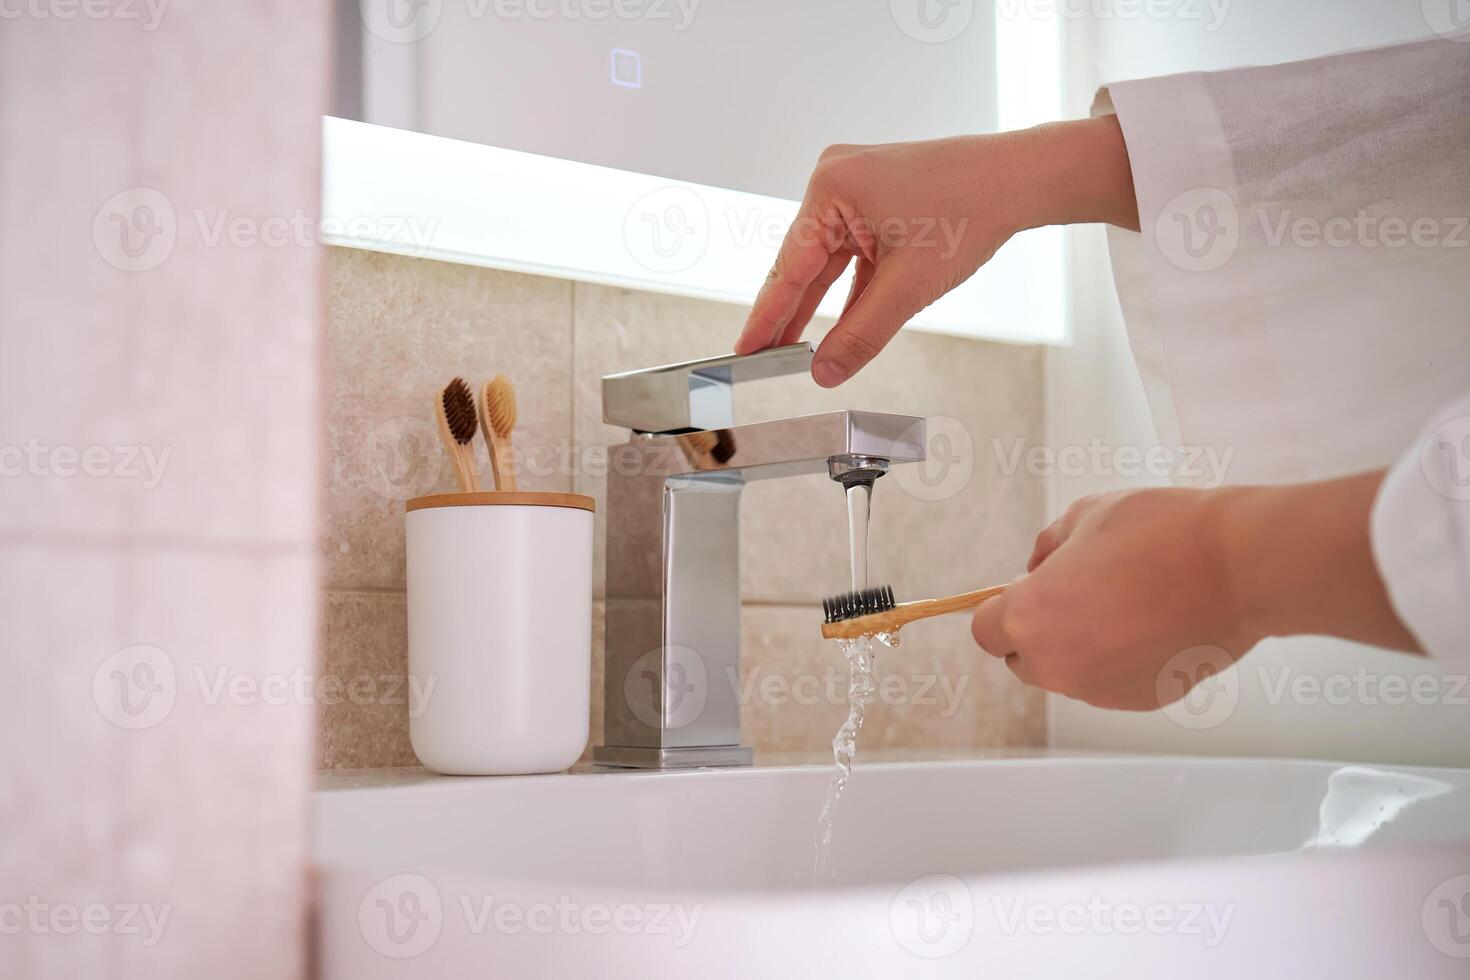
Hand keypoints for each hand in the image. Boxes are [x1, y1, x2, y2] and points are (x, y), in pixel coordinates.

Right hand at [734, 116, 1137, 386]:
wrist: (1021, 180)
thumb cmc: (971, 211)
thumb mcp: (909, 287)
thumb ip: (861, 333)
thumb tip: (824, 372)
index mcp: (831, 188)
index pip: (789, 268)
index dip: (765, 317)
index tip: (742, 350)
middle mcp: (835, 180)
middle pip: (804, 264)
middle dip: (789, 314)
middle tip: (761, 359)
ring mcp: (857, 188)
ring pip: (829, 263)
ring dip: (820, 306)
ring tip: (791, 350)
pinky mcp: (878, 200)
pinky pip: (853, 255)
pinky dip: (849, 290)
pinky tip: (835, 326)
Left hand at [970, 473, 1418, 709]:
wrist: (1236, 567)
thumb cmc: (1161, 534)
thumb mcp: (1085, 516)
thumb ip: (1048, 548)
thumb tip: (1040, 568)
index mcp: (1029, 618)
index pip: (986, 630)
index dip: (1003, 608)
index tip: (1026, 591)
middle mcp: (1056, 665)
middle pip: (1024, 658)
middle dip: (1039, 631)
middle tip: (1077, 593)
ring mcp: (1098, 689)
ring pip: (1069, 672)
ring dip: (1081, 647)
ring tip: (1125, 603)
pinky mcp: (1140, 701)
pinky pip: (1111, 682)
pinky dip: (1120, 661)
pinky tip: (1152, 624)